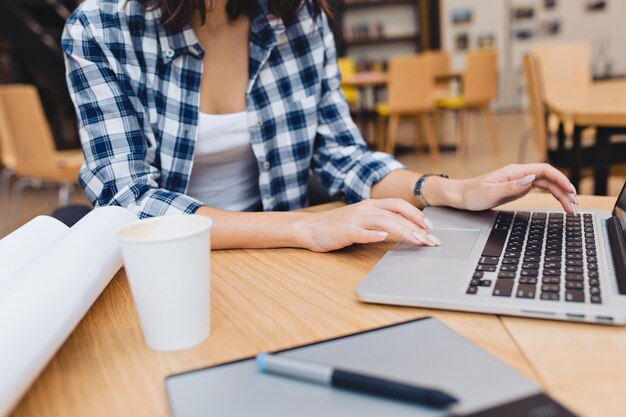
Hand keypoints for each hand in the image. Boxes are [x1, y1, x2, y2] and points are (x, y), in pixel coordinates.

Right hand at [296, 199, 440, 251]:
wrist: (309, 228)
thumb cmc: (336, 226)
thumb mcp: (362, 220)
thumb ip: (380, 222)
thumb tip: (404, 230)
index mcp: (371, 205)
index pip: (399, 206)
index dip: (417, 214)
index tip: (430, 227)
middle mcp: (366, 209)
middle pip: (396, 213)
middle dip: (417, 225)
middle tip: (431, 239)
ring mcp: (356, 219)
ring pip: (384, 222)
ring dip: (404, 231)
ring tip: (418, 240)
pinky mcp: (345, 231)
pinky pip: (361, 232)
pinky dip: (372, 235)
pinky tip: (382, 238)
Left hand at [451, 163, 577, 212]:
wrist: (460, 196)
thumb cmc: (472, 194)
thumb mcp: (490, 193)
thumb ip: (511, 187)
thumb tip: (531, 180)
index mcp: (515, 171)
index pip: (544, 170)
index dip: (560, 179)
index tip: (570, 191)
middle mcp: (520, 174)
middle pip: (549, 178)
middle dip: (564, 191)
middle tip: (574, 206)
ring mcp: (520, 181)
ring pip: (547, 185)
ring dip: (560, 194)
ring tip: (571, 207)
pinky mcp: (518, 188)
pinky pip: (540, 190)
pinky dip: (552, 195)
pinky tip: (560, 202)